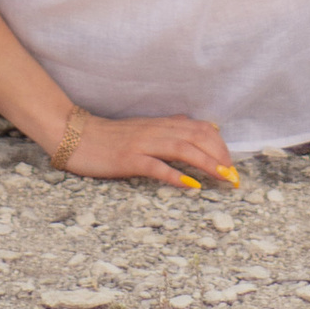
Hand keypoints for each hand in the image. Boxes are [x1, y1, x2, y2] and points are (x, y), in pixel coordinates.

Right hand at [55, 111, 239, 189]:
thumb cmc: (108, 137)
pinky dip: (176, 175)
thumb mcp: (142, 128)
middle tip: (234, 176)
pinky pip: (156, 166)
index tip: (231, 163)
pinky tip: (191, 184)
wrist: (75, 136)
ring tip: (223, 177)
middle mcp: (155, 130)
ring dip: (207, 163)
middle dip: (220, 155)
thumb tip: (190, 125)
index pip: (199, 128)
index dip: (219, 144)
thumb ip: (166, 128)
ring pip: (182, 148)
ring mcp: (142, 144)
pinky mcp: (128, 159)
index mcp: (160, 124)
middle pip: (196, 136)